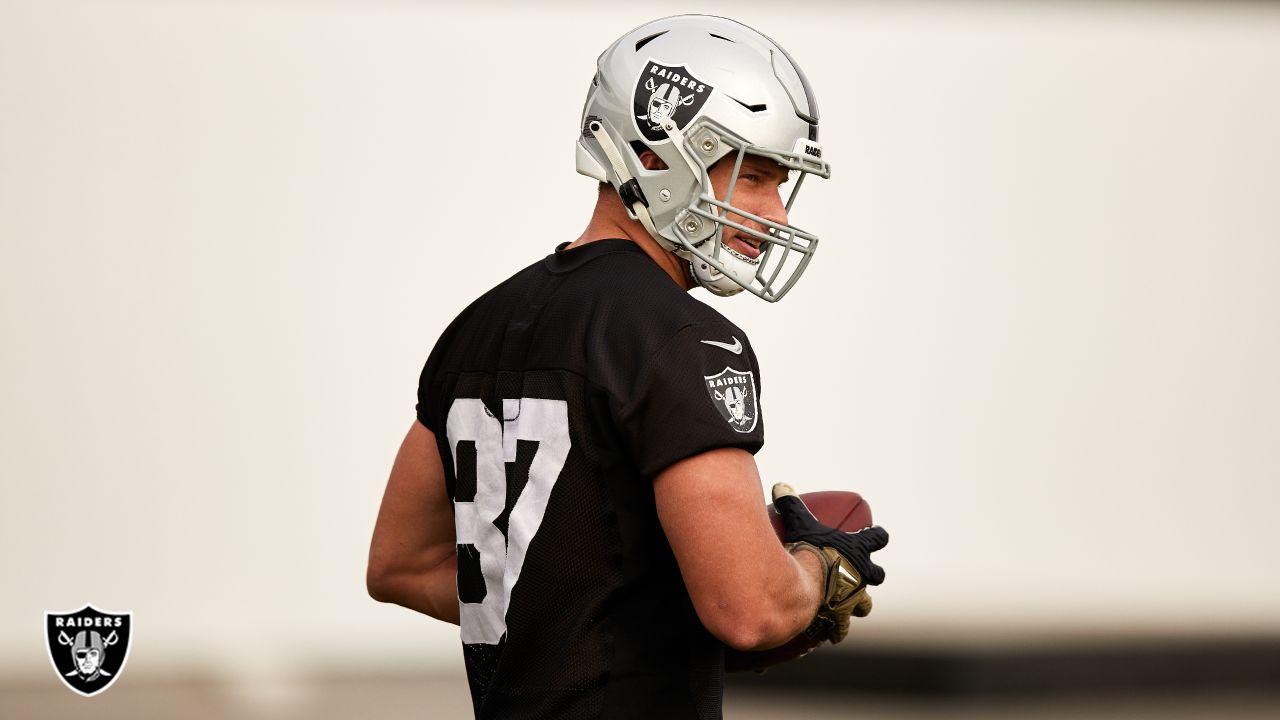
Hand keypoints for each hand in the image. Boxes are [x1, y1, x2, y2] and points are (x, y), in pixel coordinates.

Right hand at [772, 483, 888, 642]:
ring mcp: (854, 598)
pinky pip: (841, 626)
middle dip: (871, 576)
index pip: (877, 538)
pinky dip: (835, 629)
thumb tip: (781, 486)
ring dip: (857, 605)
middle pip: (877, 575)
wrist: (809, 584)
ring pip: (864, 605)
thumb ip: (791, 504)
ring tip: (846, 607)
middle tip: (861, 575)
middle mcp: (862, 575)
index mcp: (858, 551)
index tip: (880, 535)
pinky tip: (828, 632)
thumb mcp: (801, 522)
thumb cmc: (810, 551)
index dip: (879, 536)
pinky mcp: (842, 617)